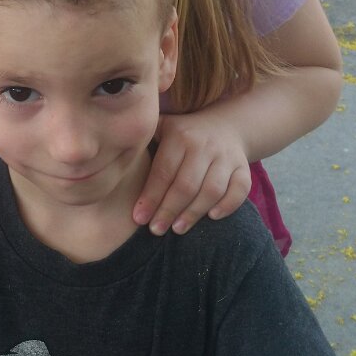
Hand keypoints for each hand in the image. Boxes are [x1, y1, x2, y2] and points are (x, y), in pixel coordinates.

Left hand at [133, 112, 251, 235]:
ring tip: (178, 229)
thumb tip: (111, 166)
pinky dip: (228, 205)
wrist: (226, 125)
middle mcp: (204, 144)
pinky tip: (212, 217)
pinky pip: (239, 189)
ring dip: (194, 213)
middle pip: (187, 185)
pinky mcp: (243, 167)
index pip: (164, 171)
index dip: (151, 197)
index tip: (139, 218)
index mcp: (179, 135)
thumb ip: (142, 144)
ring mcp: (227, 156)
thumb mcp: (161, 129)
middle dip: (169, 210)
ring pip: (212, 190)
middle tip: (156, 230)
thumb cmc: (183, 134)